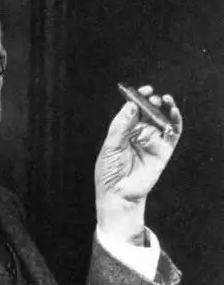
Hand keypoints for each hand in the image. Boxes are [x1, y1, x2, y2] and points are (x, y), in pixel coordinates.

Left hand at [95, 85, 182, 243]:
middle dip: (151, 101)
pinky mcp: (163, 151)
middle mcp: (139, 133)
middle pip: (149, 111)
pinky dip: (175, 122)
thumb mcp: (111, 146)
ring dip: (165, 107)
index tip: (143, 89)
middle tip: (151, 97)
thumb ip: (121, 126)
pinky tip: (173, 112)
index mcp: (124, 130)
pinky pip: (173, 133)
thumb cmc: (110, 172)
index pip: (133, 109)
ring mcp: (152, 141)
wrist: (118, 194)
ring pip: (162, 119)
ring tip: (163, 100)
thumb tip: (132, 105)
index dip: (138, 97)